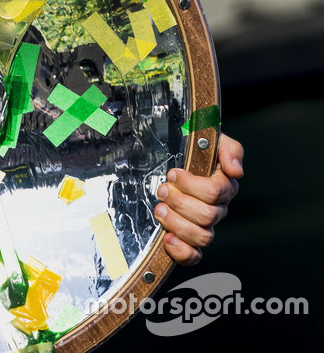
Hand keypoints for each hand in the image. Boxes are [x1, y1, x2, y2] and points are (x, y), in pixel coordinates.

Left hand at [155, 133, 243, 264]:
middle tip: (162, 190)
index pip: (215, 192)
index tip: (173, 174)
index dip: (191, 185)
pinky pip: (194, 256)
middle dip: (180, 202)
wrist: (173, 156)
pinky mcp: (189, 240)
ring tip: (159, 209)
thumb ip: (230, 150)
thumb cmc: (194, 151)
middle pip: (207, 216)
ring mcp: (203, 226)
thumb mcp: (213, 139)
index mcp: (224, 187)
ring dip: (176, 223)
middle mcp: (217, 209)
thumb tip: (236, 171)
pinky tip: (167, 239)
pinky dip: (181, 252)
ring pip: (202, 236)